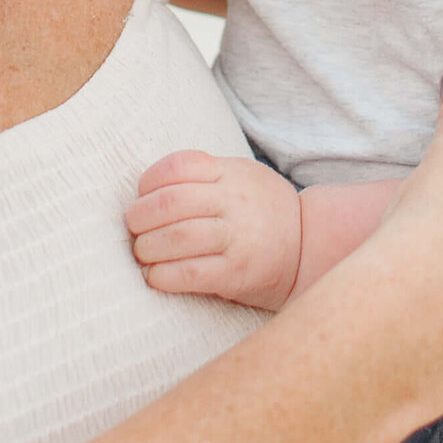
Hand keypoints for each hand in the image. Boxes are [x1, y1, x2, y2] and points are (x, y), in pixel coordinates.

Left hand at [127, 152, 302, 311]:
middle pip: (171, 202)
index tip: (141, 195)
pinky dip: (163, 276)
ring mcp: (238, 238)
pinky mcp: (237, 273)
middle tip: (133, 228)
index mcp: (231, 173)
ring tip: (143, 253)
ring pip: (177, 237)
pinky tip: (155, 276)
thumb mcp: (240, 176)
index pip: (179, 166)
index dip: (149, 180)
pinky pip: (191, 274)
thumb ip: (202, 175)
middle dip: (139, 217)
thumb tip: (146, 190)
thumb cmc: (261, 210)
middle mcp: (234, 201)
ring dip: (147, 248)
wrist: (309, 245)